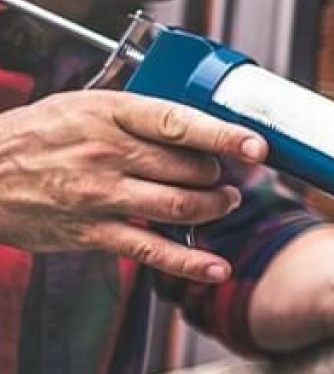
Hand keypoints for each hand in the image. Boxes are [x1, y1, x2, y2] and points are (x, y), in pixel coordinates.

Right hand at [0, 90, 264, 281]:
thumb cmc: (35, 135)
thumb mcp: (84, 105)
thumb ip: (136, 114)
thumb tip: (192, 123)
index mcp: (112, 114)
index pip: (181, 123)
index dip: (225, 135)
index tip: (258, 145)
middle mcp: (110, 154)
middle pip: (191, 168)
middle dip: (221, 174)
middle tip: (229, 174)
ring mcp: (101, 195)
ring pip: (181, 205)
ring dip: (215, 207)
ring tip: (224, 202)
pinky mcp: (92, 232)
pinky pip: (151, 249)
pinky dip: (189, 262)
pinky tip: (216, 268)